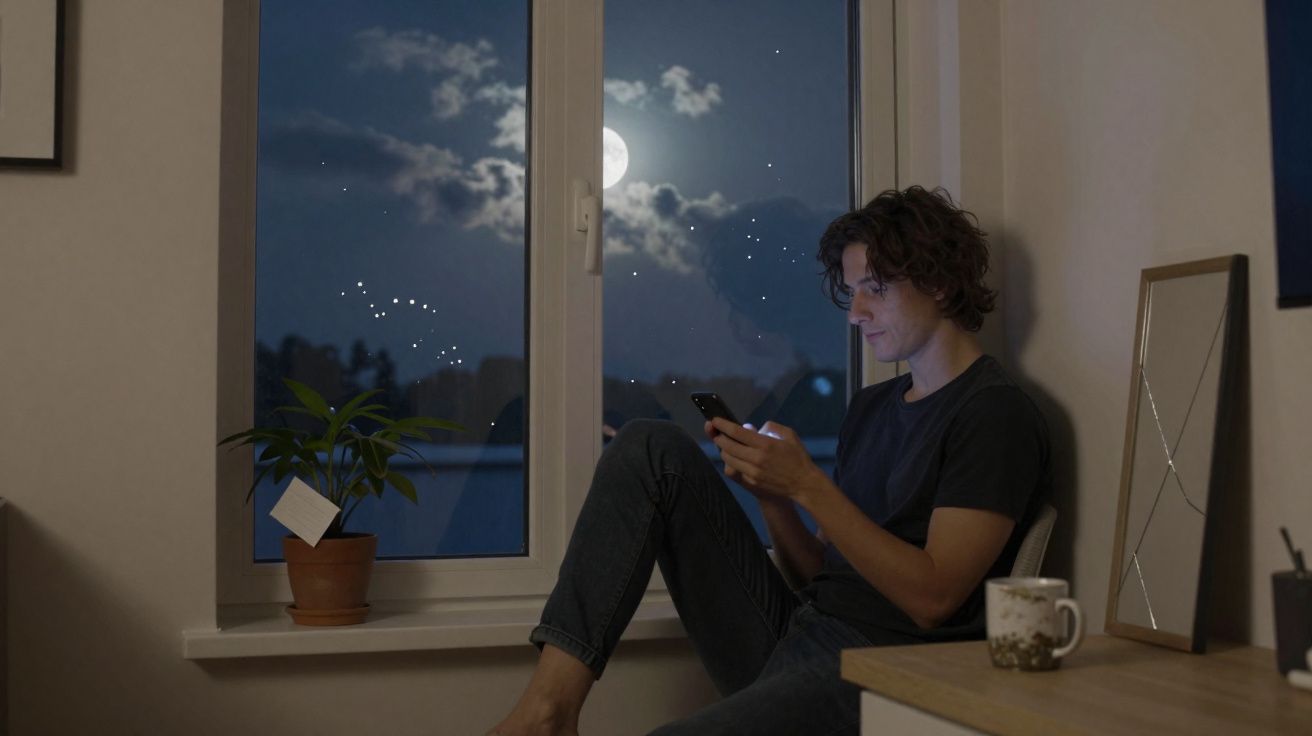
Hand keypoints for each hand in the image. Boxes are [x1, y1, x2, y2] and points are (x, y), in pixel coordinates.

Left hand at [709, 419, 824, 502]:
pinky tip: (734, 457)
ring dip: (723, 450)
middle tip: (716, 432)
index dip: (723, 425)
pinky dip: (732, 462)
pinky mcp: (751, 481)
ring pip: (728, 459)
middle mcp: (756, 458)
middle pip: (728, 446)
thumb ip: (771, 427)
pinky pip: (734, 470)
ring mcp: (753, 472)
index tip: (714, 420)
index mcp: (765, 444)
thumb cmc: (798, 457)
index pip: (737, 432)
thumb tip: (753, 429)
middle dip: (718, 437)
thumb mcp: (789, 435)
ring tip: (725, 445)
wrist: (803, 484)